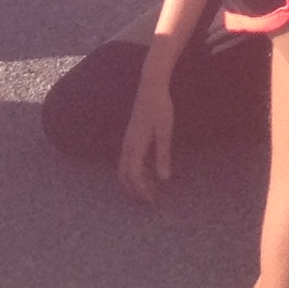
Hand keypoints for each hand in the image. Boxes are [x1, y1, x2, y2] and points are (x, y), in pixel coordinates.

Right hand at [118, 72, 179, 202]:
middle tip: (150, 198)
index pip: (134, 177)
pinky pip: (127, 160)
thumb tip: (164, 179)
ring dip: (134, 181)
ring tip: (151, 187)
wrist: (151, 86)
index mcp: (135, 147)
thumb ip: (163, 155)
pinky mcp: (130, 136)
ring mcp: (127, 141)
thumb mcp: (165, 132)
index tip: (152, 200)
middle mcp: (127, 146)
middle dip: (135, 190)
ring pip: (123, 169)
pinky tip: (149, 169)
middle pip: (124, 176)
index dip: (142, 191)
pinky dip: (135, 171)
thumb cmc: (160, 108)